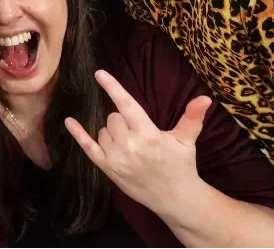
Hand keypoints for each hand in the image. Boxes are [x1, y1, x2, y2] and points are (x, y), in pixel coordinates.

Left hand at [64, 70, 211, 214]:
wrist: (175, 199)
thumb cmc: (180, 166)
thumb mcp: (186, 141)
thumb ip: (192, 118)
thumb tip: (205, 98)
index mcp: (148, 135)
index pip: (127, 105)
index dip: (113, 88)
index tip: (99, 73)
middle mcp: (129, 145)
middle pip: (113, 117)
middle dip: (122, 119)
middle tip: (138, 132)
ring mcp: (116, 158)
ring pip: (103, 129)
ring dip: (112, 131)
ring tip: (130, 144)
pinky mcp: (107, 169)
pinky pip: (88, 148)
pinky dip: (78, 134)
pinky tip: (69, 121)